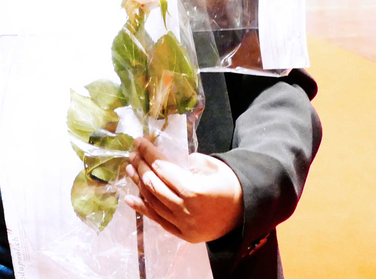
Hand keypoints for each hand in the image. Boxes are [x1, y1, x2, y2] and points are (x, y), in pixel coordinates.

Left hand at [123, 137, 243, 243]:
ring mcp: (183, 224)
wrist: (246, 212)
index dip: (148, 153)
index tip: (139, 141)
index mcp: (194, 189)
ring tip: (130, 169)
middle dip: (140, 166)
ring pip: (153, 202)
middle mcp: (185, 209)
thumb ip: (188, 161)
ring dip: (138, 184)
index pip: (162, 168)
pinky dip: (142, 208)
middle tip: (133, 153)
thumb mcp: (212, 166)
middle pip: (154, 184)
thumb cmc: (229, 184)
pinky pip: (157, 220)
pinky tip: (129, 198)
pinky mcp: (182, 234)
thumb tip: (164, 157)